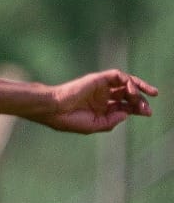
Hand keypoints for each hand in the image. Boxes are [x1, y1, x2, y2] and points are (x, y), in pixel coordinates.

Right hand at [39, 69, 156, 133]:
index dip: (137, 109)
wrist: (54, 109)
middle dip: (139, 101)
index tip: (148, 113)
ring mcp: (101, 87)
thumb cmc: (69, 120)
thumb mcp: (94, 126)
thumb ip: (112, 121)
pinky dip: (128, 81)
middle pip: (128, 95)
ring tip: (145, 96)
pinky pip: (119, 76)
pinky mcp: (99, 79)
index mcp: (101, 109)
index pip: (124, 106)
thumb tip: (127, 113)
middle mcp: (103, 96)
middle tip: (147, 109)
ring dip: (138, 89)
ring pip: (126, 83)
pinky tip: (131, 90)